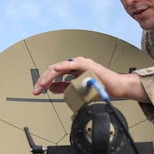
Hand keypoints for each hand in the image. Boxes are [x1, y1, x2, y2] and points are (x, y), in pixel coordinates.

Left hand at [33, 56, 148, 101]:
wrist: (116, 87)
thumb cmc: (100, 86)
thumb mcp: (78, 89)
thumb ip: (65, 87)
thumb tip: (51, 88)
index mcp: (72, 69)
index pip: (54, 74)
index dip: (44, 81)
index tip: (37, 90)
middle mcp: (75, 64)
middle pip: (54, 69)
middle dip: (43, 80)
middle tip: (37, 89)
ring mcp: (81, 64)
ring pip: (60, 67)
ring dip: (50, 76)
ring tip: (42, 84)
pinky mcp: (88, 65)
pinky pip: (74, 64)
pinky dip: (64, 66)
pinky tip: (57, 69)